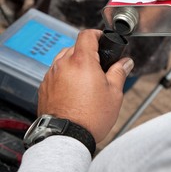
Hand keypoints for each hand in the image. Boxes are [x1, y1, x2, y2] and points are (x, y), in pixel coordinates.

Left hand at [38, 29, 133, 144]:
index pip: (87, 35)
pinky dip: (65, 75)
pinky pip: (55, 73)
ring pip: (64, 59)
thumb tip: (125, 62)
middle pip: (75, 47)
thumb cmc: (91, 116)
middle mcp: (63, 65)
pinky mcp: (44, 87)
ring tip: (86, 80)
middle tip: (99, 66)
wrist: (66, 137)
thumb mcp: (114, 93)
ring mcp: (51, 76)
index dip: (97, 34)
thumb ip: (119, 72)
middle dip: (88, 53)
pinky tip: (74, 90)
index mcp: (82, 61)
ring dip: (75, 63)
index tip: (102, 39)